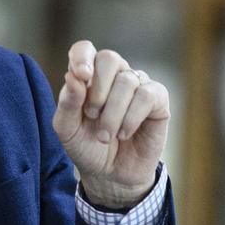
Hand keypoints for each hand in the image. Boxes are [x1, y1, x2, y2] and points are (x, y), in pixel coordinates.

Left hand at [51, 40, 169, 208]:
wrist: (110, 175)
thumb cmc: (86, 146)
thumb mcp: (67, 129)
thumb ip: (67, 102)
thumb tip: (73, 77)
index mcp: (89, 76)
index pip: (85, 49)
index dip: (82, 56)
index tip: (81, 75)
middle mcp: (114, 75)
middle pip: (109, 58)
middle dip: (98, 90)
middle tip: (91, 116)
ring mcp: (137, 85)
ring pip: (127, 81)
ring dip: (112, 113)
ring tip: (105, 136)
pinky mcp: (157, 100)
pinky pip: (147, 95)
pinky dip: (131, 117)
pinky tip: (124, 133)